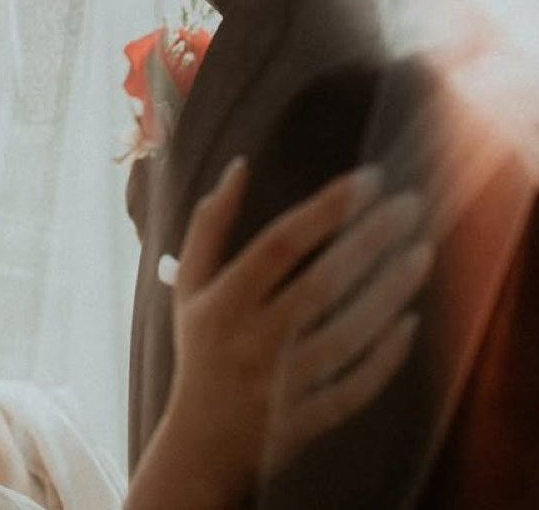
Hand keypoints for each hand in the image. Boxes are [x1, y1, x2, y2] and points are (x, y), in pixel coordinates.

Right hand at [157, 159, 431, 506]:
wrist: (200, 445)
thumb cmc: (200, 348)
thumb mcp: (190, 284)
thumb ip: (209, 225)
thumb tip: (239, 167)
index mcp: (222, 301)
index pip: (279, 244)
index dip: (325, 209)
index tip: (367, 179)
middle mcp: (252, 340)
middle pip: (320, 284)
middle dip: (369, 241)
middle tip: (409, 205)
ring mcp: (281, 384)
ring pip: (346, 335)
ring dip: (388, 292)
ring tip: (422, 253)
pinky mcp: (306, 420)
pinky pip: (355, 387)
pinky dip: (384, 357)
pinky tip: (411, 322)